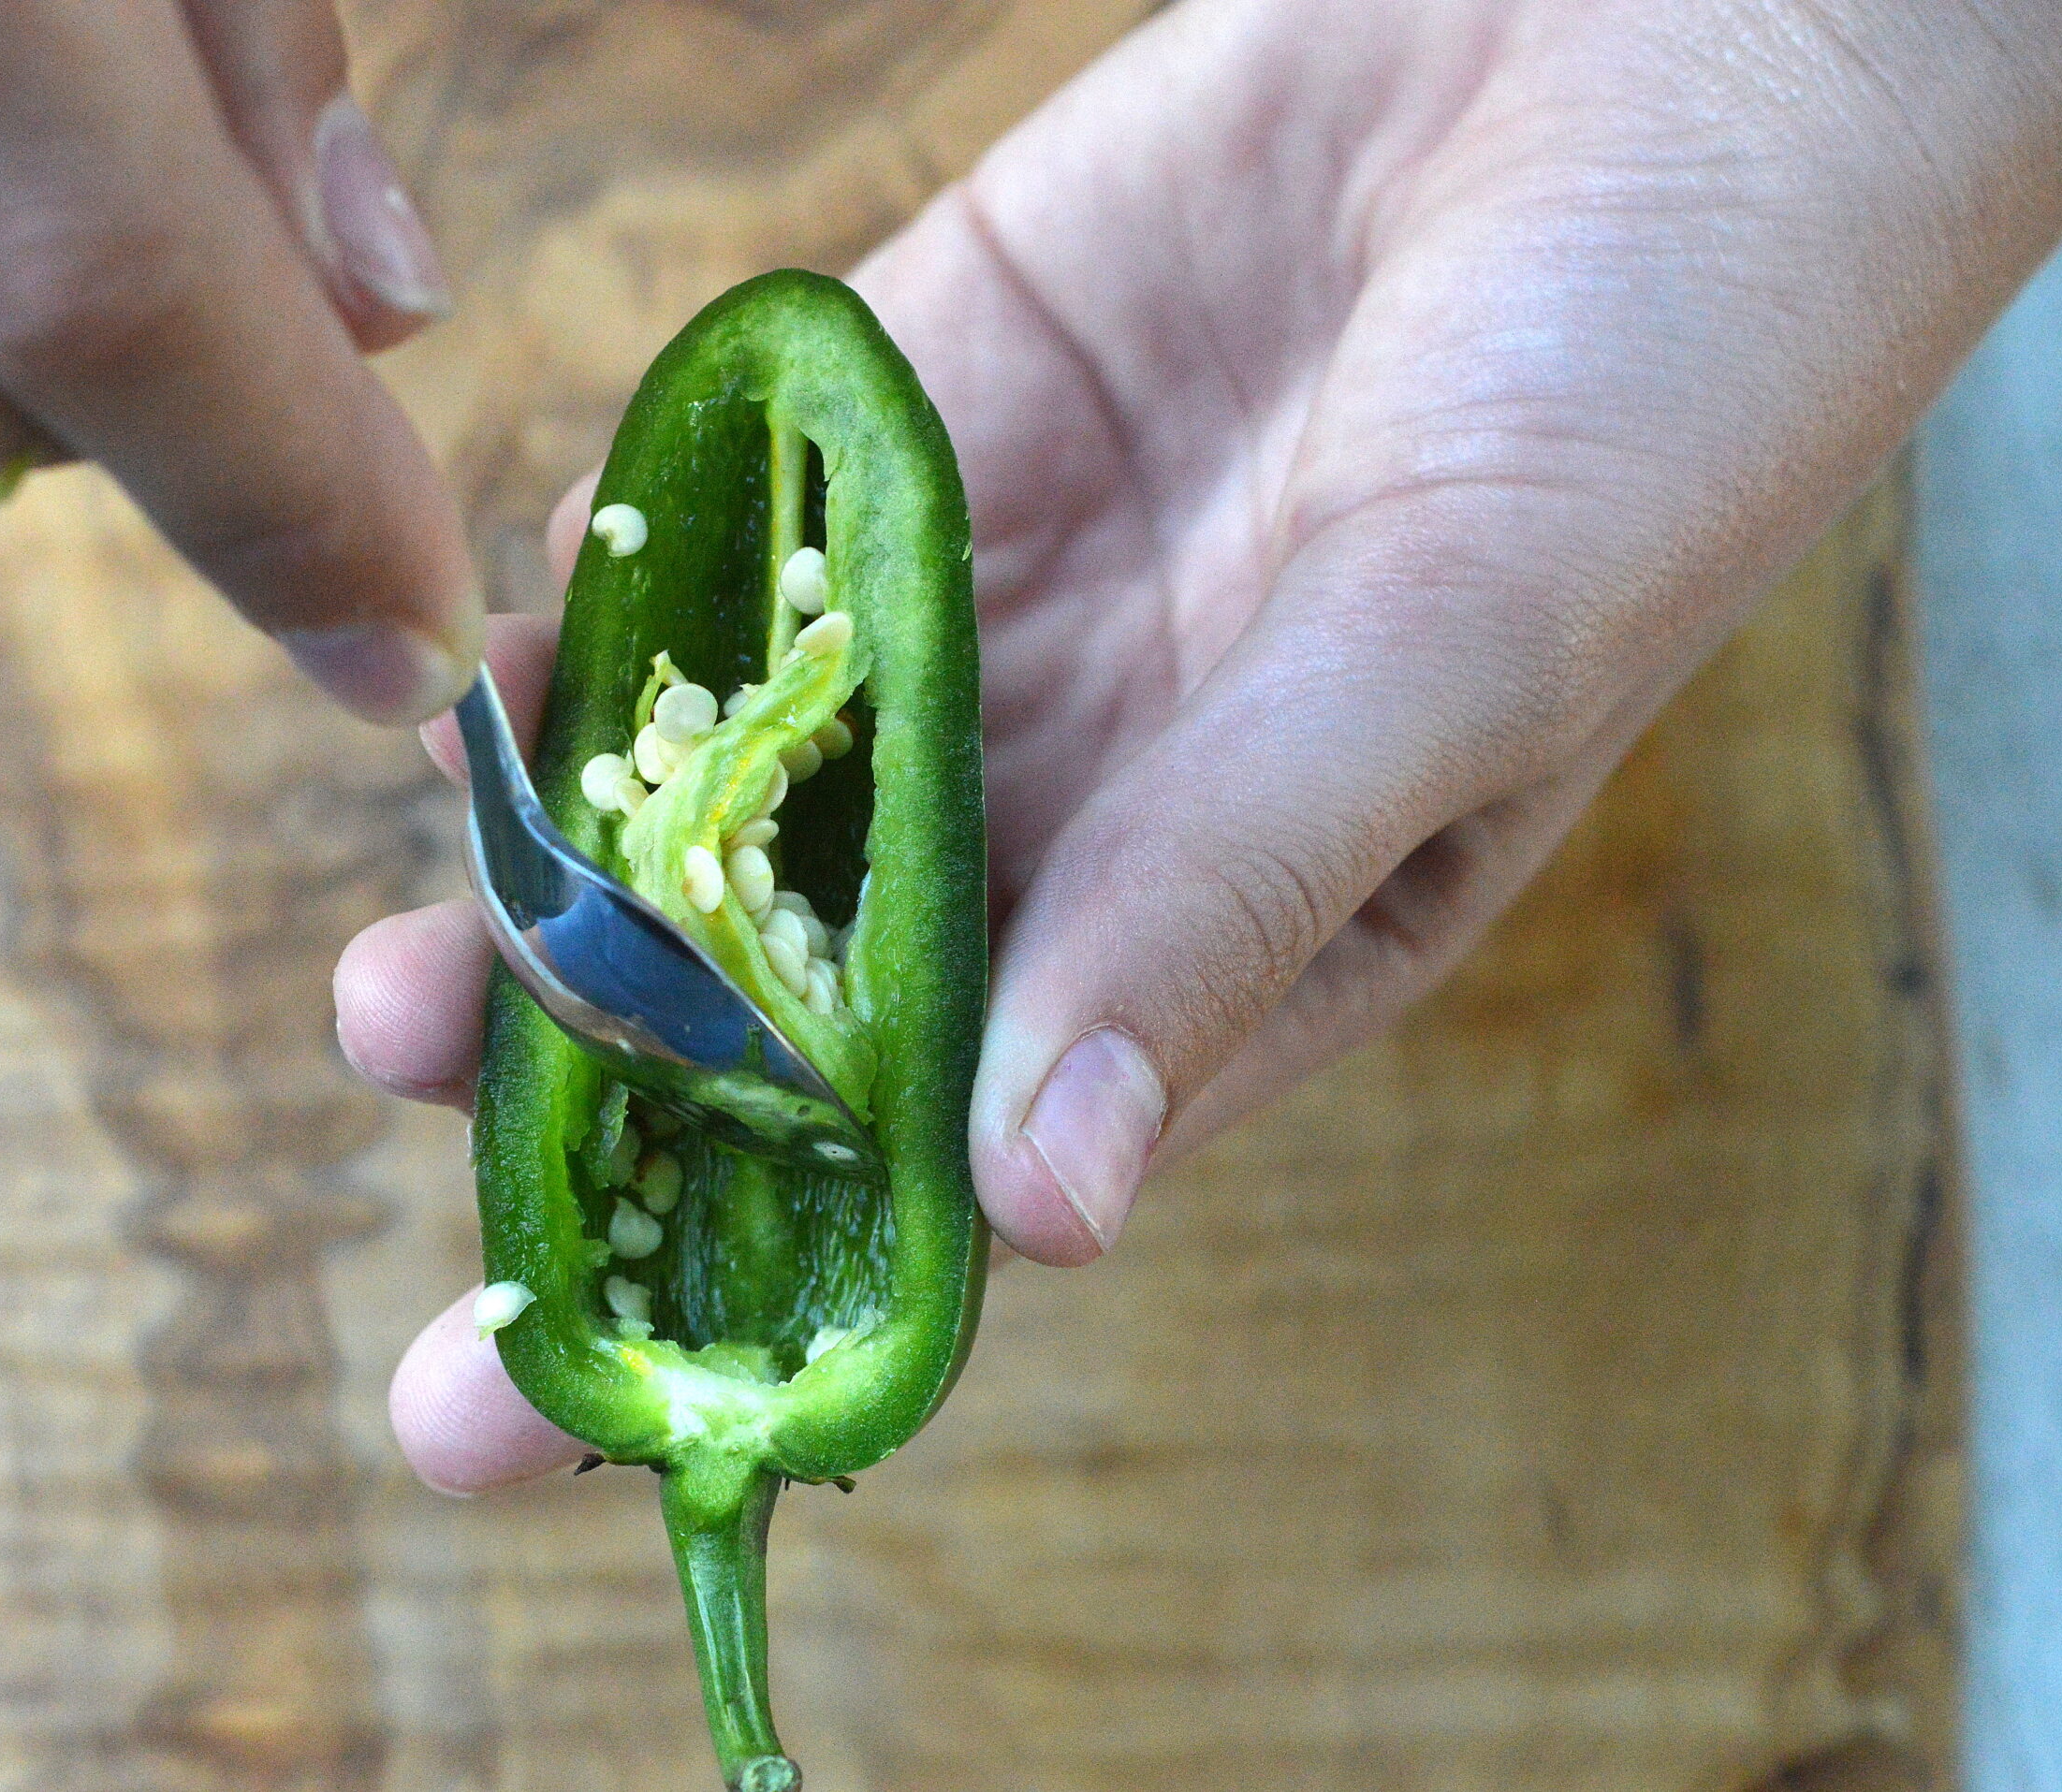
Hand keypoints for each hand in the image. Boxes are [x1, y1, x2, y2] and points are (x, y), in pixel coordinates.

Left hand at [344, 0, 2061, 1487]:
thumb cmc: (1658, 381)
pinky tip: (503, 693)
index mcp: (1218, 939)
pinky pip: (718, 554)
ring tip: (402, 994)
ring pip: (717, 799)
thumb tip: (1047, 1200)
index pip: (953, 1172)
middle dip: (598, 1113)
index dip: (759, 1298)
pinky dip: (610, 625)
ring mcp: (976, 619)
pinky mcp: (916, 422)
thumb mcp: (1455, 662)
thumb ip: (1228, 896)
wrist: (1659, 48)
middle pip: (789, 1010)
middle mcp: (1072, 806)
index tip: (553, 1422)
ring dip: (561, 899)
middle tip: (423, 1193)